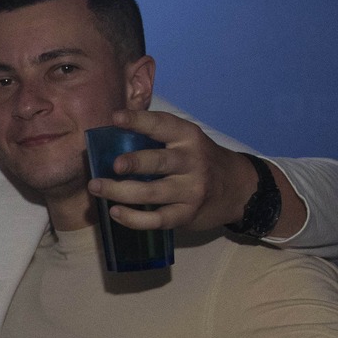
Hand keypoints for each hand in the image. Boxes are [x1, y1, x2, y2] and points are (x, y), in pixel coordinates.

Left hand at [89, 108, 257, 232]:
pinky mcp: (187, 215)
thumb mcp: (188, 142)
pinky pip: (156, 219)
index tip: (116, 118)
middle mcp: (191, 162)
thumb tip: (111, 136)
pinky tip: (115, 213)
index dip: (139, 121)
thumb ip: (158, 139)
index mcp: (188, 138)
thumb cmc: (201, 161)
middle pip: (160, 162)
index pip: (163, 125)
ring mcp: (190, 191)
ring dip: (121, 192)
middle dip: (135, 163)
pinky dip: (133, 219)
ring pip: (152, 193)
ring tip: (97, 188)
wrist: (240, 189)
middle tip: (114, 165)